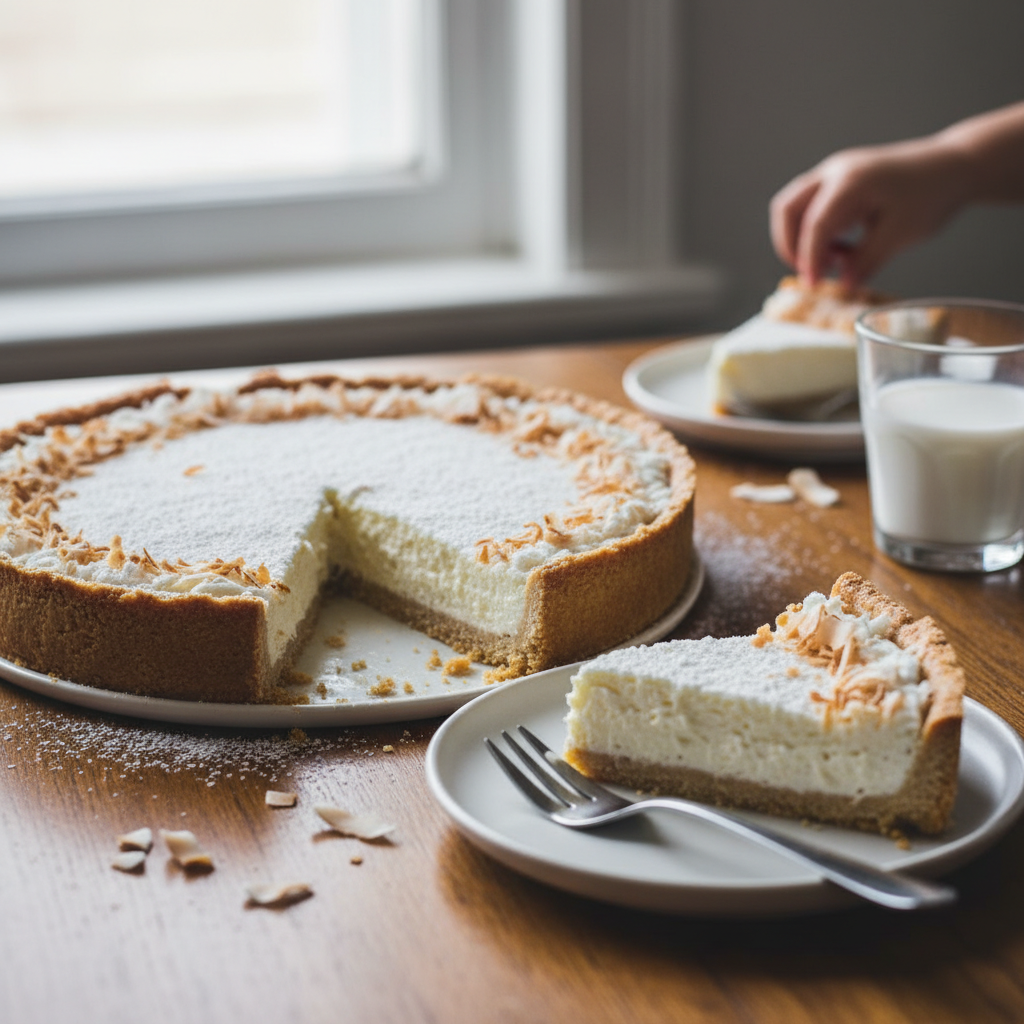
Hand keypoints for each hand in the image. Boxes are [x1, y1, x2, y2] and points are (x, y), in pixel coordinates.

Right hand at [770, 139, 969, 286]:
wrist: (952, 167)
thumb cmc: (932, 195)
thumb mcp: (900, 235)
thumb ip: (866, 261)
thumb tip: (843, 284)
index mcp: (850, 181)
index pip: (815, 224)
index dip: (809, 259)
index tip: (812, 284)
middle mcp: (835, 172)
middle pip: (788, 209)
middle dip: (789, 245)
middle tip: (809, 272)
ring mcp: (835, 174)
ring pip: (795, 207)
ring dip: (801, 238)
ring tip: (832, 261)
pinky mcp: (840, 182)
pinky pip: (812, 207)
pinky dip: (816, 232)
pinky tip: (841, 249)